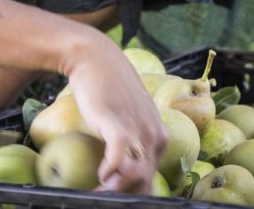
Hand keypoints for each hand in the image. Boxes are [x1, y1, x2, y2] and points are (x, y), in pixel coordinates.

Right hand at [63, 33, 168, 193]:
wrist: (95, 58)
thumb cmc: (107, 89)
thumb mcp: (127, 117)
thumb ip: (130, 138)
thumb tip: (119, 168)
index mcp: (158, 136)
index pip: (152, 178)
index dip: (135, 193)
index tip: (116, 197)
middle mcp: (154, 135)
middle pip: (145, 181)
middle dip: (124, 195)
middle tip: (101, 196)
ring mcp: (139, 129)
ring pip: (137, 175)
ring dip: (116, 189)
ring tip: (99, 189)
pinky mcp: (118, 123)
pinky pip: (120, 158)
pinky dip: (110, 171)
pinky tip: (101, 172)